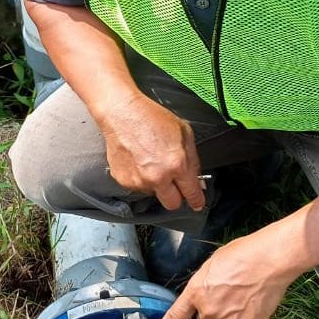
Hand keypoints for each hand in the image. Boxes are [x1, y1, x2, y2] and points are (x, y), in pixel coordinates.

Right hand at [100, 94, 204, 210]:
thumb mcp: (184, 133)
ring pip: (153, 194)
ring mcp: (139, 181)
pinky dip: (140, 178)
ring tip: (151, 162)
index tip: (197, 203)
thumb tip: (196, 180)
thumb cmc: (152, 118)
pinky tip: (139, 161)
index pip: (191, 194)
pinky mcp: (123, 180)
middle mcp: (158, 177)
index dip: (196, 200)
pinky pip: (137, 187)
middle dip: (175, 196)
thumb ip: (193, 160)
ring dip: (156, 184)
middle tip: (174, 183)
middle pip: (172, 204)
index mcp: (177, 164)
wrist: (122, 113)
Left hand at [144, 227, 296, 318]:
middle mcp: (208, 309)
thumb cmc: (244, 254)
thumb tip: (209, 294)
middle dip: (215, 316)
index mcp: (196, 291)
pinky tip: (254, 313)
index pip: (175, 317)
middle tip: (231, 298)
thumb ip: (206, 284)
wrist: (268, 260)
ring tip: (246, 301)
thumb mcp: (214, 263)